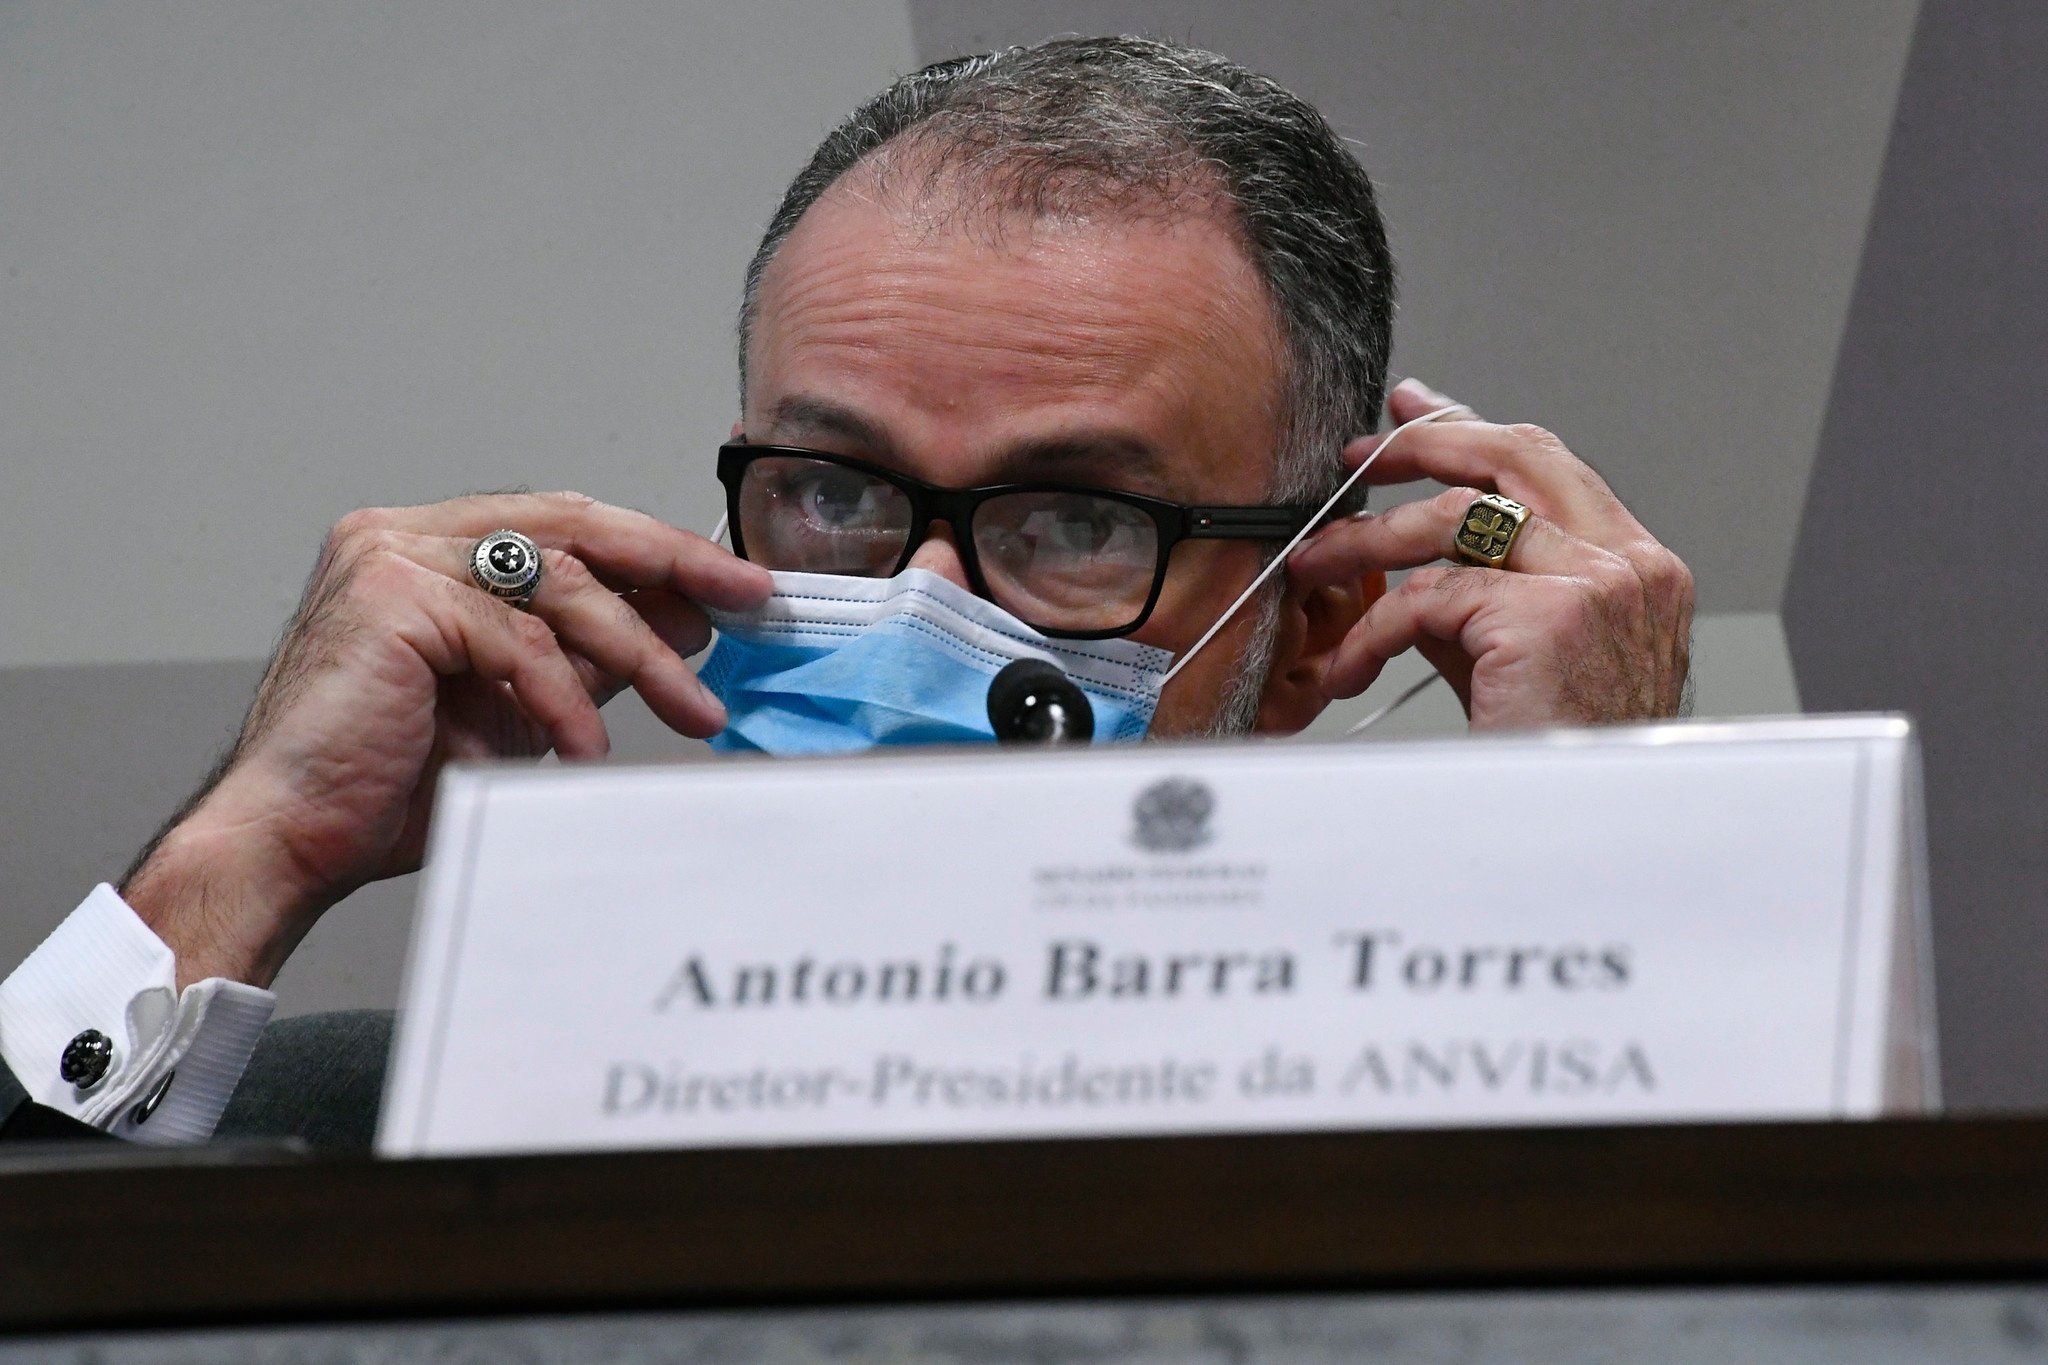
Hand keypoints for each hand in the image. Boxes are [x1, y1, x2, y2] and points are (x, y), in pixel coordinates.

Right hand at [123, 492, 771, 987]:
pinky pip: (522, 642)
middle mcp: (407, 532)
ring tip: (694, 711)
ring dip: (644, 654)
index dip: (659, 550)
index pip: (570, 525)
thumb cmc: (389, 780)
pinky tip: (588, 751)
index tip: (735, 588)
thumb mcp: (518, 703)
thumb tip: (686, 619)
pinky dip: (568, 700)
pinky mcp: (393, 597)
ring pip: (563, 586)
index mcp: (433, 545)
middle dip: (677, 564)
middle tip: (751, 602)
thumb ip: (589, 652)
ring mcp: (393, 554)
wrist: (293, 838)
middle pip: (577, 526)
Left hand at [1288, 380, 1693, 729]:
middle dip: (1422, 443)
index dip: (1470, 429)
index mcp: (1636, 565)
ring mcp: (1598, 584)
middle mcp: (1631, 564)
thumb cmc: (1550, 754)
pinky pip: (1428, 595)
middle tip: (1355, 458)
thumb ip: (1474, 589)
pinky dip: (1373, 628)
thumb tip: (1400, 543)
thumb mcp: (1512, 654)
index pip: (1547, 464)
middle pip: (1515, 454)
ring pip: (1456, 518)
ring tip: (1316, 565)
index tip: (1411, 411)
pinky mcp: (1549, 617)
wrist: (1580, 832)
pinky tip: (1350, 666)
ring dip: (1368, 541)